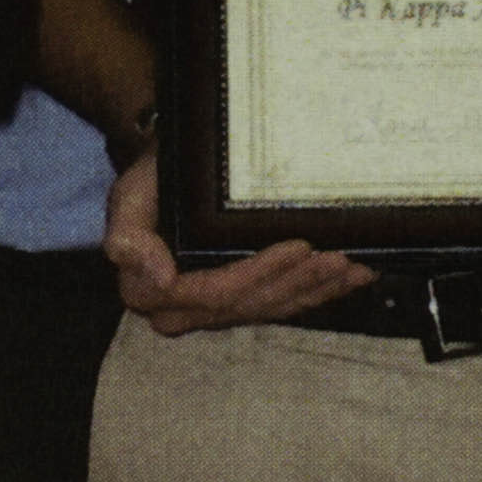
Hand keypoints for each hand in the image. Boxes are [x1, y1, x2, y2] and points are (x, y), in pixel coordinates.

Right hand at [100, 146, 368, 335]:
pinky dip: (321, 292)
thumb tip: (160, 279)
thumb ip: (129, 237)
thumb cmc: (151, 178)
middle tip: (336, 254)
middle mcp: (185, 311)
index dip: (259, 274)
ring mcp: (217, 310)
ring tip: (349, 264)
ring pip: (273, 307)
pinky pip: (284, 305)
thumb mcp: (130, 196)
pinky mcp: (244, 302)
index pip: (216, 294)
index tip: (298, 246)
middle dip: (298, 282)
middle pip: (251, 304)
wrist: (167, 170)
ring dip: (315, 289)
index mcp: (152, 292)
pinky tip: (353, 277)